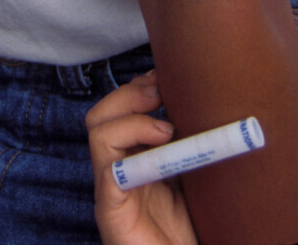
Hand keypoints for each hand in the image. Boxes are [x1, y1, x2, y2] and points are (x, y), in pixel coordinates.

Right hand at [86, 70, 197, 244]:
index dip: (137, 88)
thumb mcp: (192, 180)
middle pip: (101, 114)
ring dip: (130, 117)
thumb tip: (206, 108)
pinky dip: (130, 147)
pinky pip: (107, 170)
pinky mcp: (110, 210)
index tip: (163, 75)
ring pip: (97, 131)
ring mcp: (109, 190)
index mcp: (132, 161)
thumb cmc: (188, 233)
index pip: (118, 111)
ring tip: (165, 127)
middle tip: (159, 90)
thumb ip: (189, 150)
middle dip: (128, 93)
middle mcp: (116, 170)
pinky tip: (160, 146)